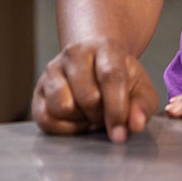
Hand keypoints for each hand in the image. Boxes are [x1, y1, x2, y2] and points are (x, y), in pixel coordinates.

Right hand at [33, 38, 159, 142]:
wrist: (95, 62)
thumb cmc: (121, 78)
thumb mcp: (141, 89)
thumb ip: (143, 106)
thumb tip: (136, 124)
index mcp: (106, 47)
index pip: (111, 76)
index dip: (116, 109)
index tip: (120, 134)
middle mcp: (76, 53)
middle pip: (87, 96)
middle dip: (100, 116)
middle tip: (106, 116)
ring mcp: (54, 69)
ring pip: (62, 107)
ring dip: (80, 120)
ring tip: (90, 114)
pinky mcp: (38, 89)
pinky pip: (45, 118)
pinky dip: (64, 128)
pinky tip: (76, 119)